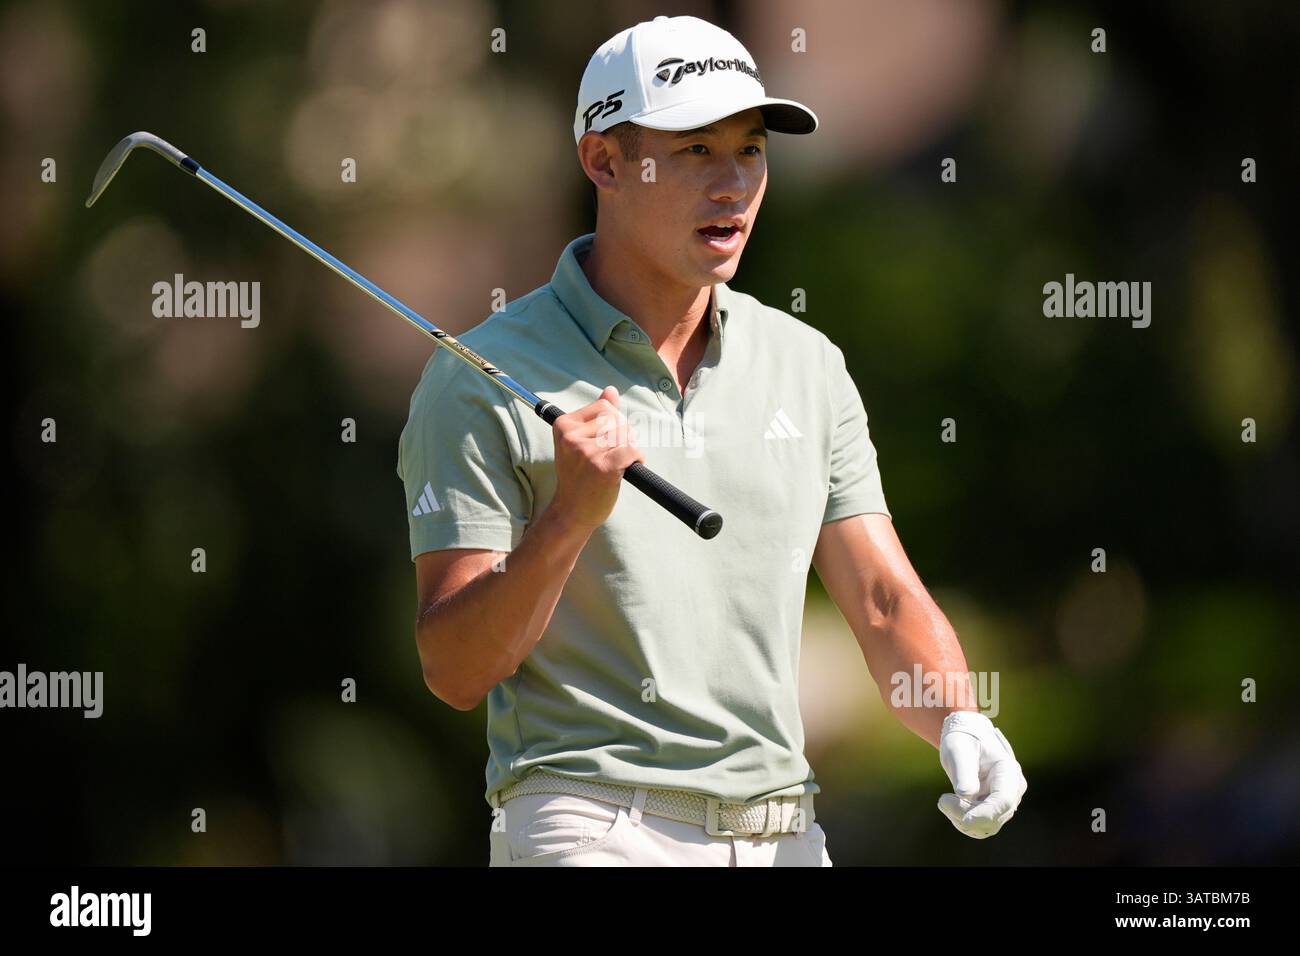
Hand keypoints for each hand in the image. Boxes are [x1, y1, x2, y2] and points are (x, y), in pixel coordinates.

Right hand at [549, 386, 644, 531]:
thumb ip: (596, 414)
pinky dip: (637, 458)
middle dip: (623, 435)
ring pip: (625, 435)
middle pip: (617, 420)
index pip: (604, 407)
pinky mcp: (604, 467)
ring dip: (629, 448)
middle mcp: (572, 437)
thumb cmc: (578, 476)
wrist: (572, 512)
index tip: (606, 441)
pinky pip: (632, 450)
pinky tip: (628, 468)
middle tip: (612, 455)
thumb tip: (611, 390)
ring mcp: (587, 452)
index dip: (613, 422)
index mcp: (564, 425)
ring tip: (617, 463)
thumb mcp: (579, 441)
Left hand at [937, 711, 1026, 838]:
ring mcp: (1005, 802)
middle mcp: (1012, 789)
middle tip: (942, 800)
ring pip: (986, 826)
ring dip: (962, 820)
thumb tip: (965, 794)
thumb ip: (963, 771)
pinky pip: (981, 826)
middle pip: (994, 817)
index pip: (1003, 800)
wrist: (966, 740)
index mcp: (1008, 771)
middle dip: (965, 815)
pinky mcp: (994, 810)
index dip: (986, 814)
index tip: (965, 820)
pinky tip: (950, 806)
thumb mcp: (958, 749)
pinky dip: (963, 821)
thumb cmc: (963, 740)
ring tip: (944, 801)